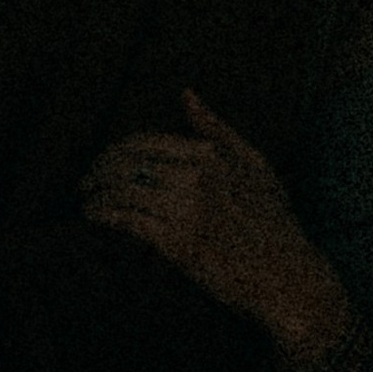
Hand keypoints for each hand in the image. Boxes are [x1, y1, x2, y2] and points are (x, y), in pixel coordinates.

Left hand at [83, 94, 350, 370]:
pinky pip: (127, 220)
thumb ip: (217, 129)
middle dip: (98, 171)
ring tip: (88, 203)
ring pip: (122, 191)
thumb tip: (185, 95)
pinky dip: (104, 216)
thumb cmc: (273, 221)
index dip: (115, 151)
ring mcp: (186, 209)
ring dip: (96, 195)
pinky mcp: (178, 244)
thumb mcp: (255, 164)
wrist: (286, 276)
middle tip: (86, 183)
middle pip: (126, 164)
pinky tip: (96, 218)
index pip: (144, 142)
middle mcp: (196, 176)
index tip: (102, 163)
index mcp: (210, 154)